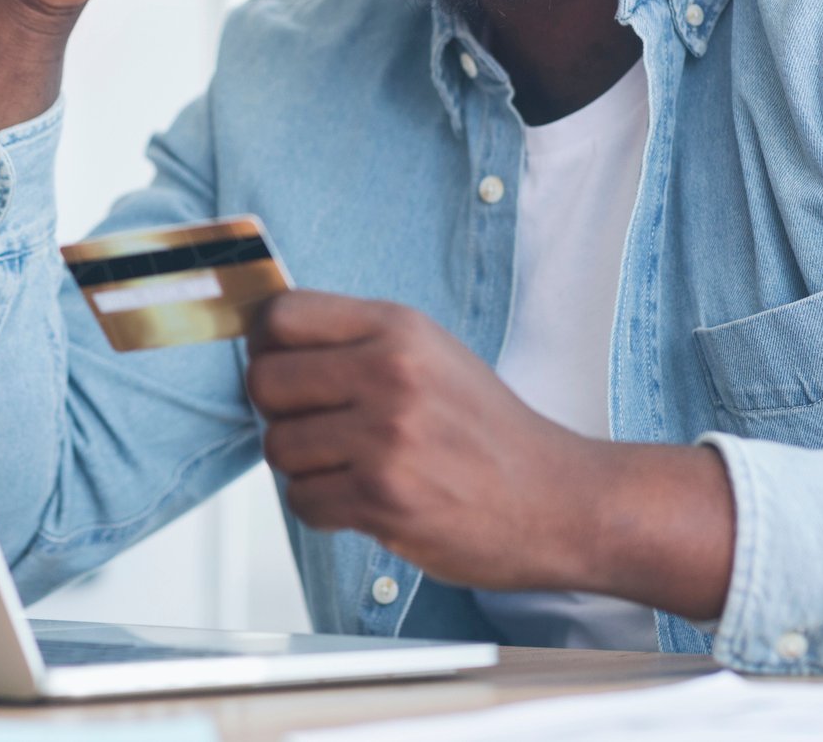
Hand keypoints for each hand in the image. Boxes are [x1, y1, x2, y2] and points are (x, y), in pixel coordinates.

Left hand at [247, 291, 734, 615]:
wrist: (558, 500)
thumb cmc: (487, 431)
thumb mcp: (429, 353)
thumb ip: (354, 341)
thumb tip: (264, 342)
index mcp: (398, 328)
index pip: (281, 316)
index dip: (265, 346)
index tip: (280, 367)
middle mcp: (390, 374)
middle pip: (264, 382)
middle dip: (279, 412)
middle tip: (317, 428)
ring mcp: (386, 437)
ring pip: (277, 447)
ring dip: (303, 466)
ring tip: (349, 467)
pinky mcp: (383, 499)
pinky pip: (302, 500)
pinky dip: (322, 508)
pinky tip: (361, 500)